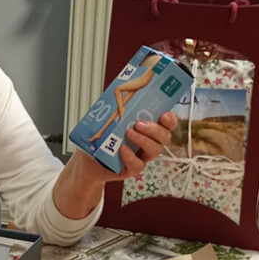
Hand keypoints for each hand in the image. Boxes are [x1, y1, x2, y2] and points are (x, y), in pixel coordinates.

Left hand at [54, 111, 176, 218]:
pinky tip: (122, 149)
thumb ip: (117, 107)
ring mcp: (142, 157)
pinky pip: (138, 165)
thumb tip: (117, 90)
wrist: (88, 159)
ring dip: (143, 140)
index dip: (170, 120)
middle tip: (139, 123)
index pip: (167, 124)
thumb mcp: (108, 119)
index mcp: (148, 128)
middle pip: (164, 137)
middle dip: (155, 129)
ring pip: (154, 150)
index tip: (165, 115)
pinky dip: (131, 156)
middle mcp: (149, 142)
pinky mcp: (132, 169)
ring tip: (129, 132)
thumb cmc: (101, 138)